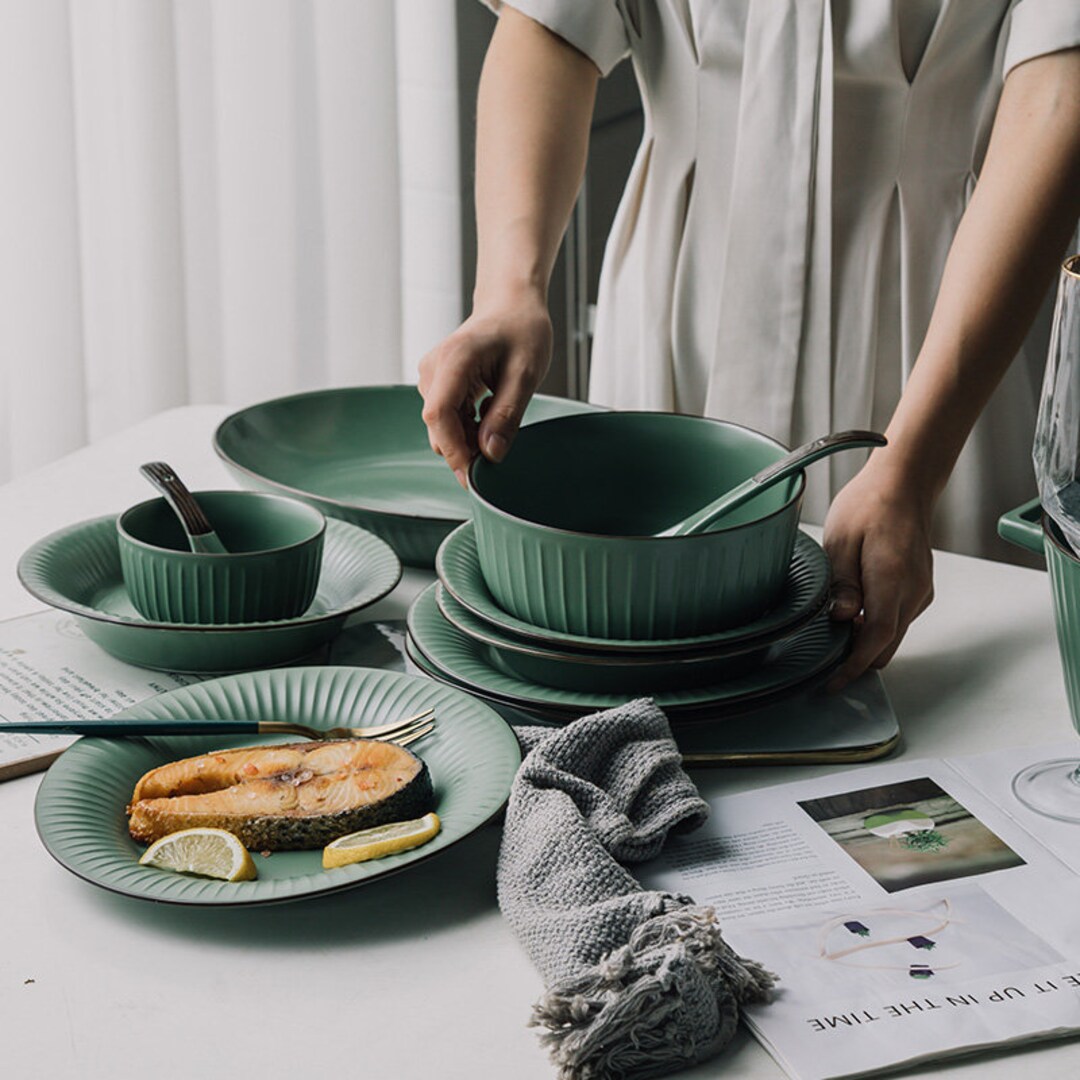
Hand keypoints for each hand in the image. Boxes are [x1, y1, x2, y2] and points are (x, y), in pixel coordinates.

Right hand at [418, 292, 552, 486]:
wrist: (511, 305)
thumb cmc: (521, 330)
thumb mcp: (526, 374)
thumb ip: (507, 415)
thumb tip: (491, 455)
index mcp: (454, 359)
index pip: (439, 415)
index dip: (455, 451)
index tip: (475, 476)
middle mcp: (434, 368)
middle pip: (438, 427)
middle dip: (465, 449)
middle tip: (500, 451)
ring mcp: (432, 377)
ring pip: (441, 427)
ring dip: (467, 439)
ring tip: (498, 426)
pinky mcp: (437, 384)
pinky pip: (446, 418)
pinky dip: (466, 428)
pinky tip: (488, 418)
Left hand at [822, 458, 934, 691]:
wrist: (904, 485)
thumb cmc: (869, 505)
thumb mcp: (840, 540)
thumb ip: (842, 584)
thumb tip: (840, 619)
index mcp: (892, 579)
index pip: (874, 638)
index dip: (852, 666)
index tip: (832, 683)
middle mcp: (913, 592)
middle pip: (886, 646)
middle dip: (856, 658)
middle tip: (822, 654)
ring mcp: (920, 592)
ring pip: (893, 636)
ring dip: (866, 640)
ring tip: (834, 625)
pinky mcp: (920, 589)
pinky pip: (898, 620)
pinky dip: (877, 625)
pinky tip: (854, 609)